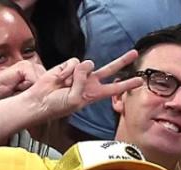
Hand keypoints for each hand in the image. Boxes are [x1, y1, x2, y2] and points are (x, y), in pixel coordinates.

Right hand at [21, 50, 141, 120]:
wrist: (41, 100)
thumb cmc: (58, 106)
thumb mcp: (75, 100)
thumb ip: (83, 83)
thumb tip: (85, 64)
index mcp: (95, 94)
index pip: (115, 87)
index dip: (127, 83)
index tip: (139, 80)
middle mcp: (90, 82)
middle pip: (110, 69)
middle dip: (122, 61)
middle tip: (134, 53)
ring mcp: (80, 73)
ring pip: (87, 64)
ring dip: (76, 75)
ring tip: (65, 85)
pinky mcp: (69, 66)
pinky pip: (74, 62)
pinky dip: (67, 70)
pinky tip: (61, 79)